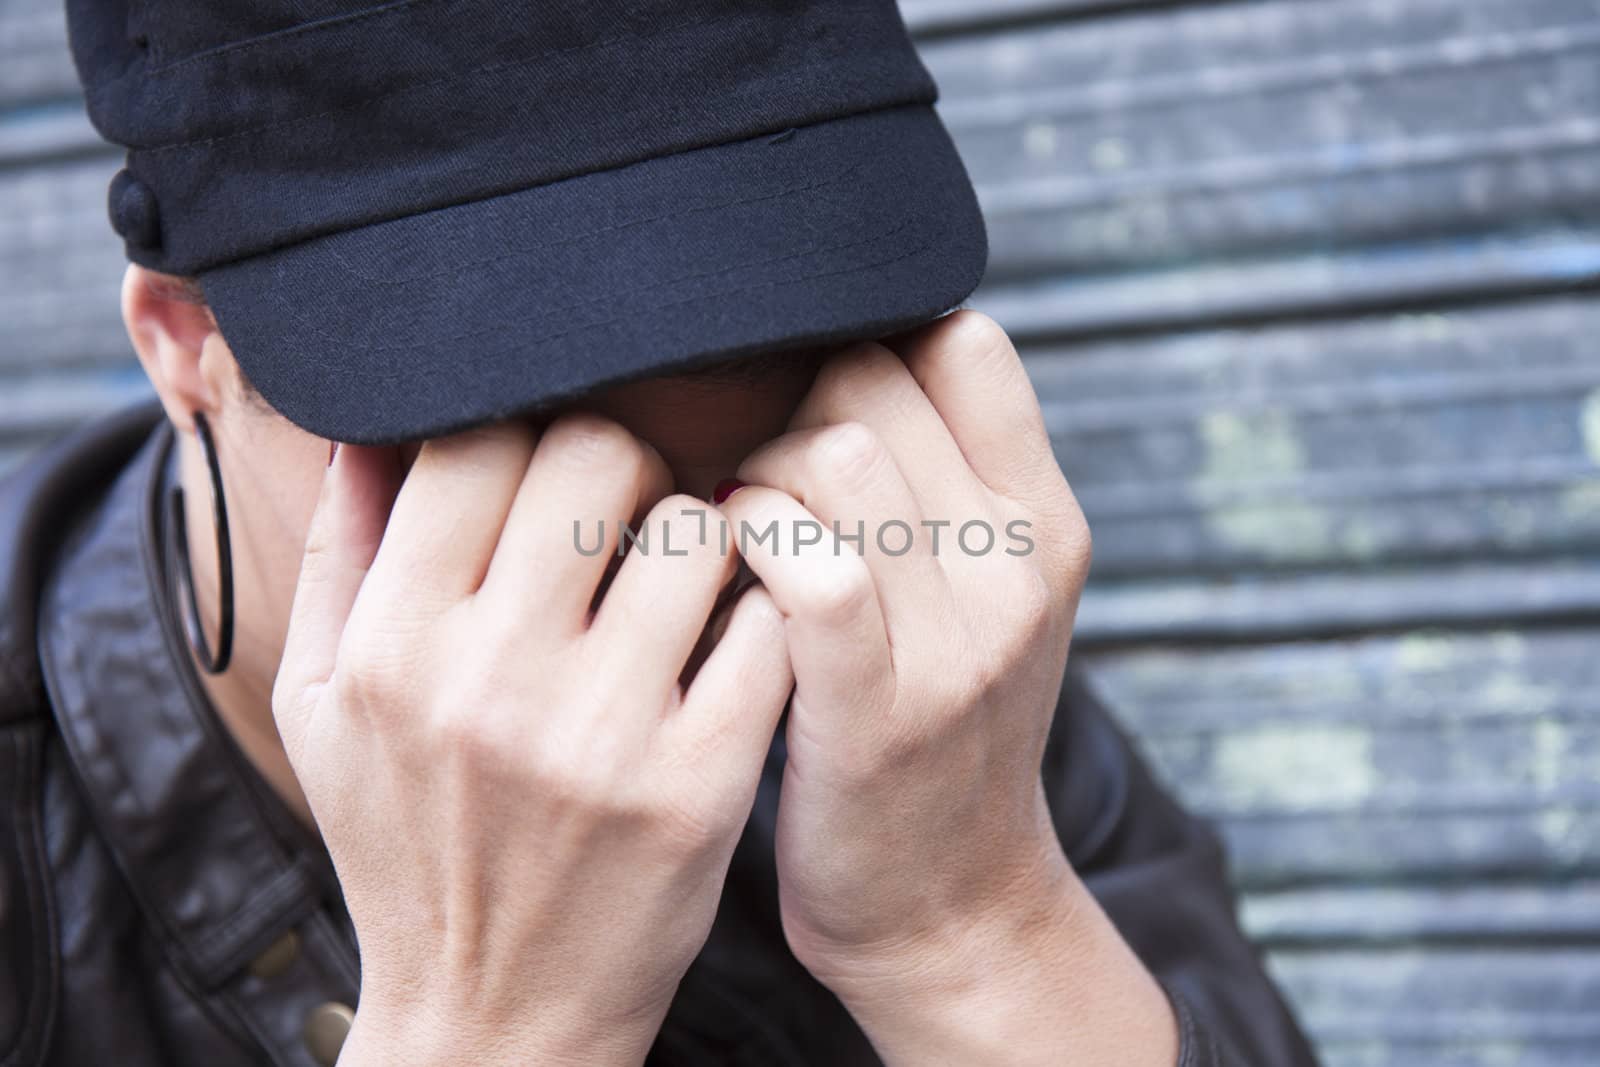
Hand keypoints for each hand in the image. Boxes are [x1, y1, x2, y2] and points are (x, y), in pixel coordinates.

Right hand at [272, 417, 791, 1066]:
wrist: (490, 1013)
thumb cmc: (405, 841)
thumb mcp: (321, 705)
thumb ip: (339, 553)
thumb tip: (372, 423)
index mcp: (391, 646)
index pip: (478, 441)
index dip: (524, 427)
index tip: (546, 473)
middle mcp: (490, 682)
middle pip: (596, 455)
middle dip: (621, 465)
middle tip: (625, 515)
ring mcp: (602, 737)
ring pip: (695, 529)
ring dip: (698, 538)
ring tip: (680, 584)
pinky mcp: (697, 789)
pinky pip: (765, 627)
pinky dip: (760, 616)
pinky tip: (730, 644)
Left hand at [716, 312, 1174, 1063]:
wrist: (948, 905)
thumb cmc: (932, 731)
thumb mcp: (984, 600)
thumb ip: (944, 486)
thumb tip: (842, 352)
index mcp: (1047, 522)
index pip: (963, 340)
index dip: (871, 345)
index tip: (819, 409)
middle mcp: (1019, 564)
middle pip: (873, 377)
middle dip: (789, 410)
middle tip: (762, 485)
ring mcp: (960, 638)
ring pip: (833, 449)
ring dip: (757, 475)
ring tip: (743, 536)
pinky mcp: (879, 707)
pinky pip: (809, 560)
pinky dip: (750, 542)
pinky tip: (731, 582)